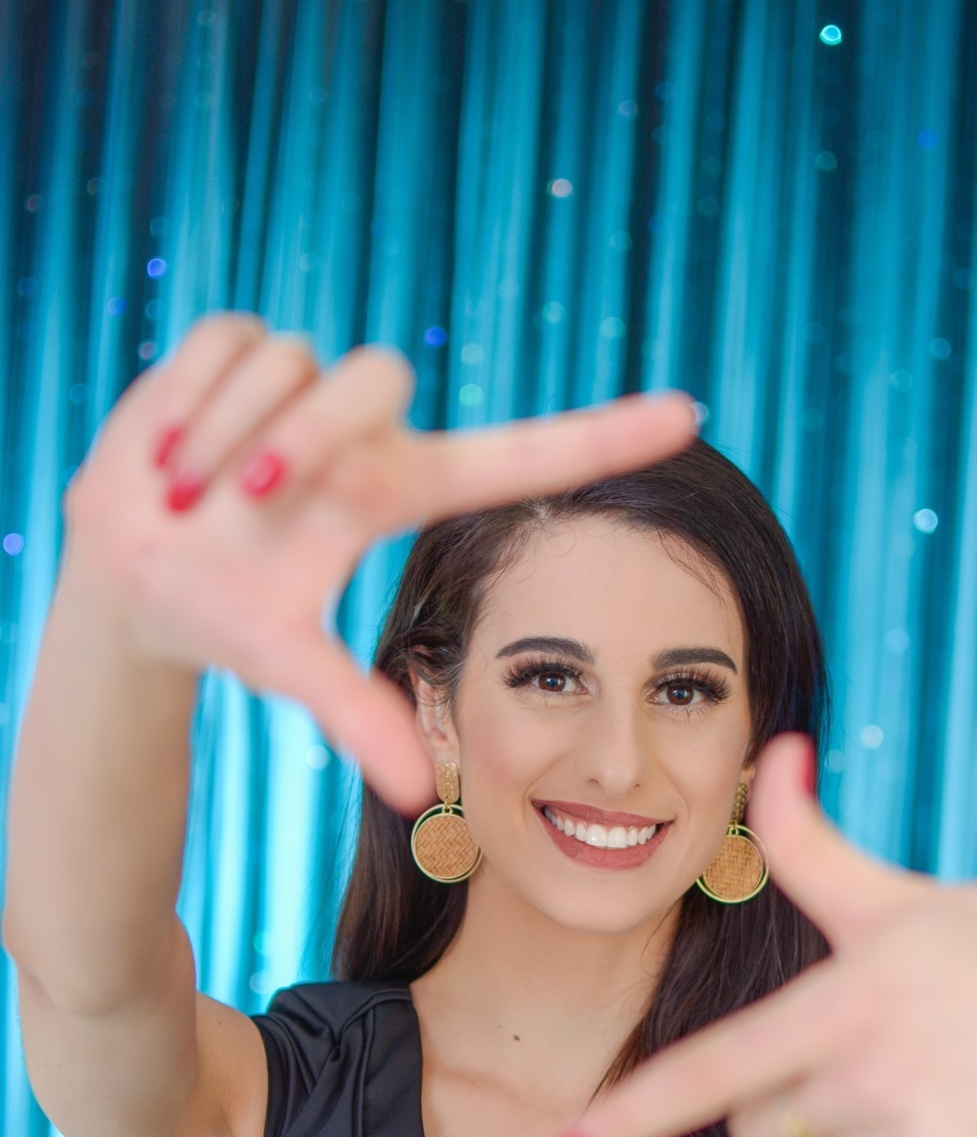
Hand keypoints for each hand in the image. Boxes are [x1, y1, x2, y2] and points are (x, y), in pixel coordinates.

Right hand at [65, 313, 693, 811]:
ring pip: (295, 363)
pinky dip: (188, 402)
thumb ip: (356, 715)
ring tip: (188, 494)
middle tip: (240, 503)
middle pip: (376, 376)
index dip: (603, 438)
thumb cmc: (223, 621)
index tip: (691, 415)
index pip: (521, 453)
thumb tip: (417, 795)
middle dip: (300, 440)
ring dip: (229, 435)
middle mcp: (368, 431)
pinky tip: (168, 453)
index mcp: (400, 491)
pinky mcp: (236, 343)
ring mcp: (305, 382)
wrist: (126, 581)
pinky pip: (228, 342)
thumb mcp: (288, 666)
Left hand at [556, 734, 976, 1136]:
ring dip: (839, 1129)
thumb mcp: (891, 893)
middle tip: (852, 1043)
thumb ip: (807, 841)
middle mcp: (874, 1080)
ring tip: (914, 1070)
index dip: (628, 1117)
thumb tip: (775, 749)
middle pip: (752, 1128)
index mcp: (842, 1003)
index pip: (712, 1072)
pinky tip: (944, 1108)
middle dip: (777, 1093)